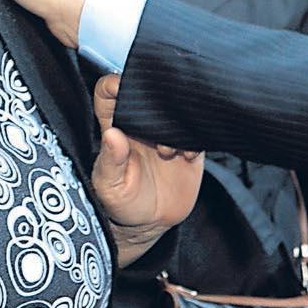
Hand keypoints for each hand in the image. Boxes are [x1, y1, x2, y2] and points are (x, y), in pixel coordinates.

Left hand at [88, 75, 201, 265]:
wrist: (151, 223)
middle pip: (147, 93)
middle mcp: (140, 125)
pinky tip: (187, 156)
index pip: (109, 93)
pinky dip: (196, 138)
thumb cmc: (122, 204)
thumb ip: (110, 161)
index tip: (123, 88)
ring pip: (175, 109)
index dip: (114, 84)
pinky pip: (198, 131)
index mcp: (115, 127)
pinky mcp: (189, 147)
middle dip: (155, 102)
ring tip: (170, 151)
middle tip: (158, 123)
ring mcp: (166, 134)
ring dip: (177, 124)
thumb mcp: (109, 187)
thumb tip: (112, 134)